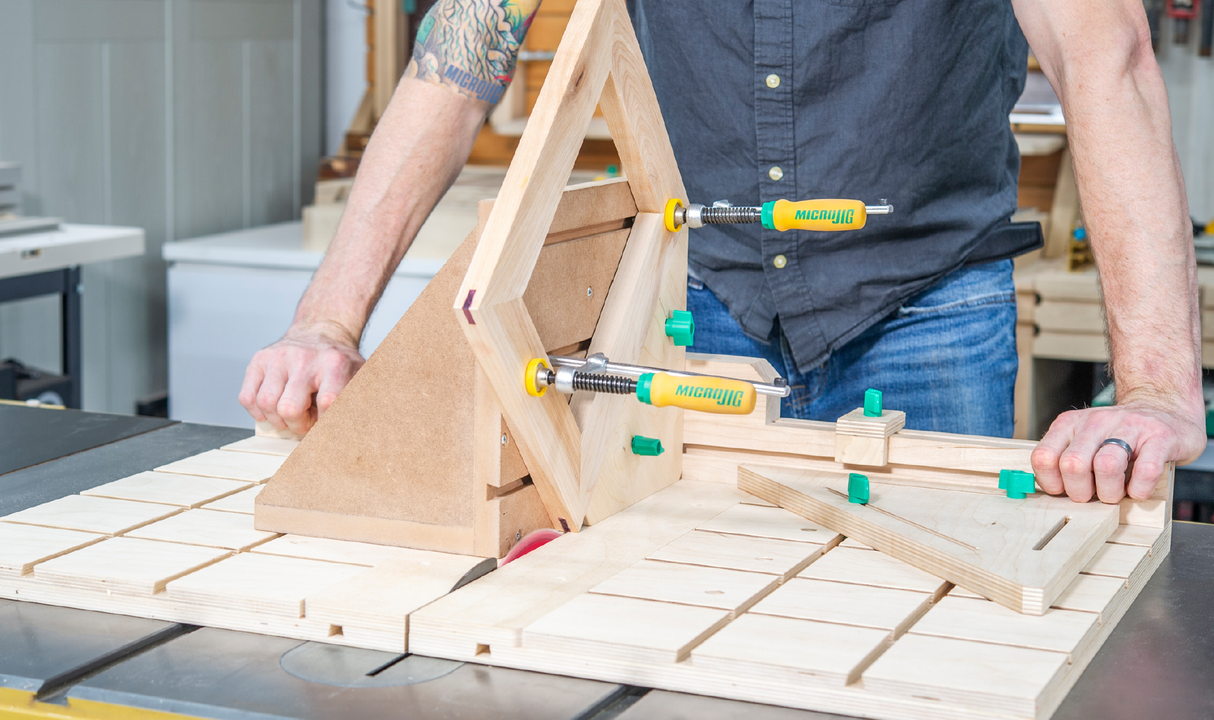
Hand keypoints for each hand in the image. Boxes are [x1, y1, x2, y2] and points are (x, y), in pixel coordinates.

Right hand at [239, 321, 364, 434]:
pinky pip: (247, 397)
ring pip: (266, 404)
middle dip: (297, 424)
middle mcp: (304, 358)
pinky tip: (273, 409)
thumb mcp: (359, 377)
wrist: (320, 331)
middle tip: (306, 421)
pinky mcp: (259, 360)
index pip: (328, 402)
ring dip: (278, 419)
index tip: (326, 422)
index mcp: (334, 363)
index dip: (324, 422)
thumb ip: (358, 402)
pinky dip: (258, 411)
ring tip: (291, 413)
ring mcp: (279, 357)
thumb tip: (352, 432)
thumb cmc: (338, 363)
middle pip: (289, 408)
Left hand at [1031, 401, 1206, 503]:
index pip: (1044, 457)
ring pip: (1106, 466)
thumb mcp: (1083, 439)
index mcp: (1070, 423)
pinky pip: (1145, 470)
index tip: (1064, 490)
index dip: (1051, 482)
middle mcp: (1096, 421)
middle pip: (1073, 465)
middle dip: (1080, 492)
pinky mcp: (1160, 436)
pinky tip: (1138, 489)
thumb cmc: (1118, 435)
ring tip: (1116, 492)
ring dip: (1110, 492)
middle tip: (1093, 494)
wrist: (1163, 409)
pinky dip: (1139, 489)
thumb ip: (1063, 459)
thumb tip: (1050, 491)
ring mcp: (1129, 426)